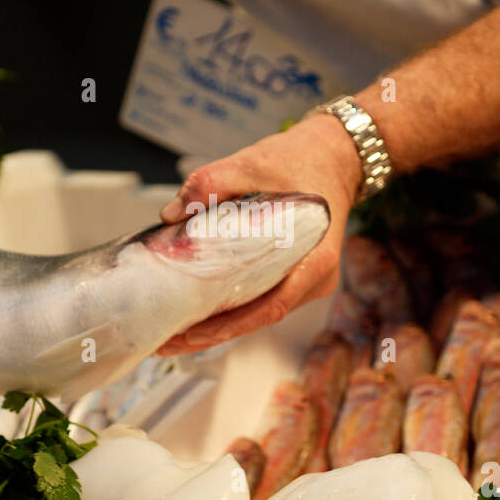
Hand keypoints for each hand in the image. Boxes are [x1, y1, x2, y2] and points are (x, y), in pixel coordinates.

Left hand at [157, 112, 361, 353]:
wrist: (334, 156)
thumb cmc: (301, 160)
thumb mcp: (254, 162)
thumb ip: (211, 182)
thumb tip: (170, 214)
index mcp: (318, 258)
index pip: (272, 305)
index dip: (230, 325)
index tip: (192, 333)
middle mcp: (317, 278)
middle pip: (260, 317)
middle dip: (212, 334)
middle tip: (165, 343)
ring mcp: (309, 282)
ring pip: (259, 313)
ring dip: (218, 326)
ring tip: (171, 335)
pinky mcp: (297, 279)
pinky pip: (261, 299)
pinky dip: (229, 310)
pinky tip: (195, 313)